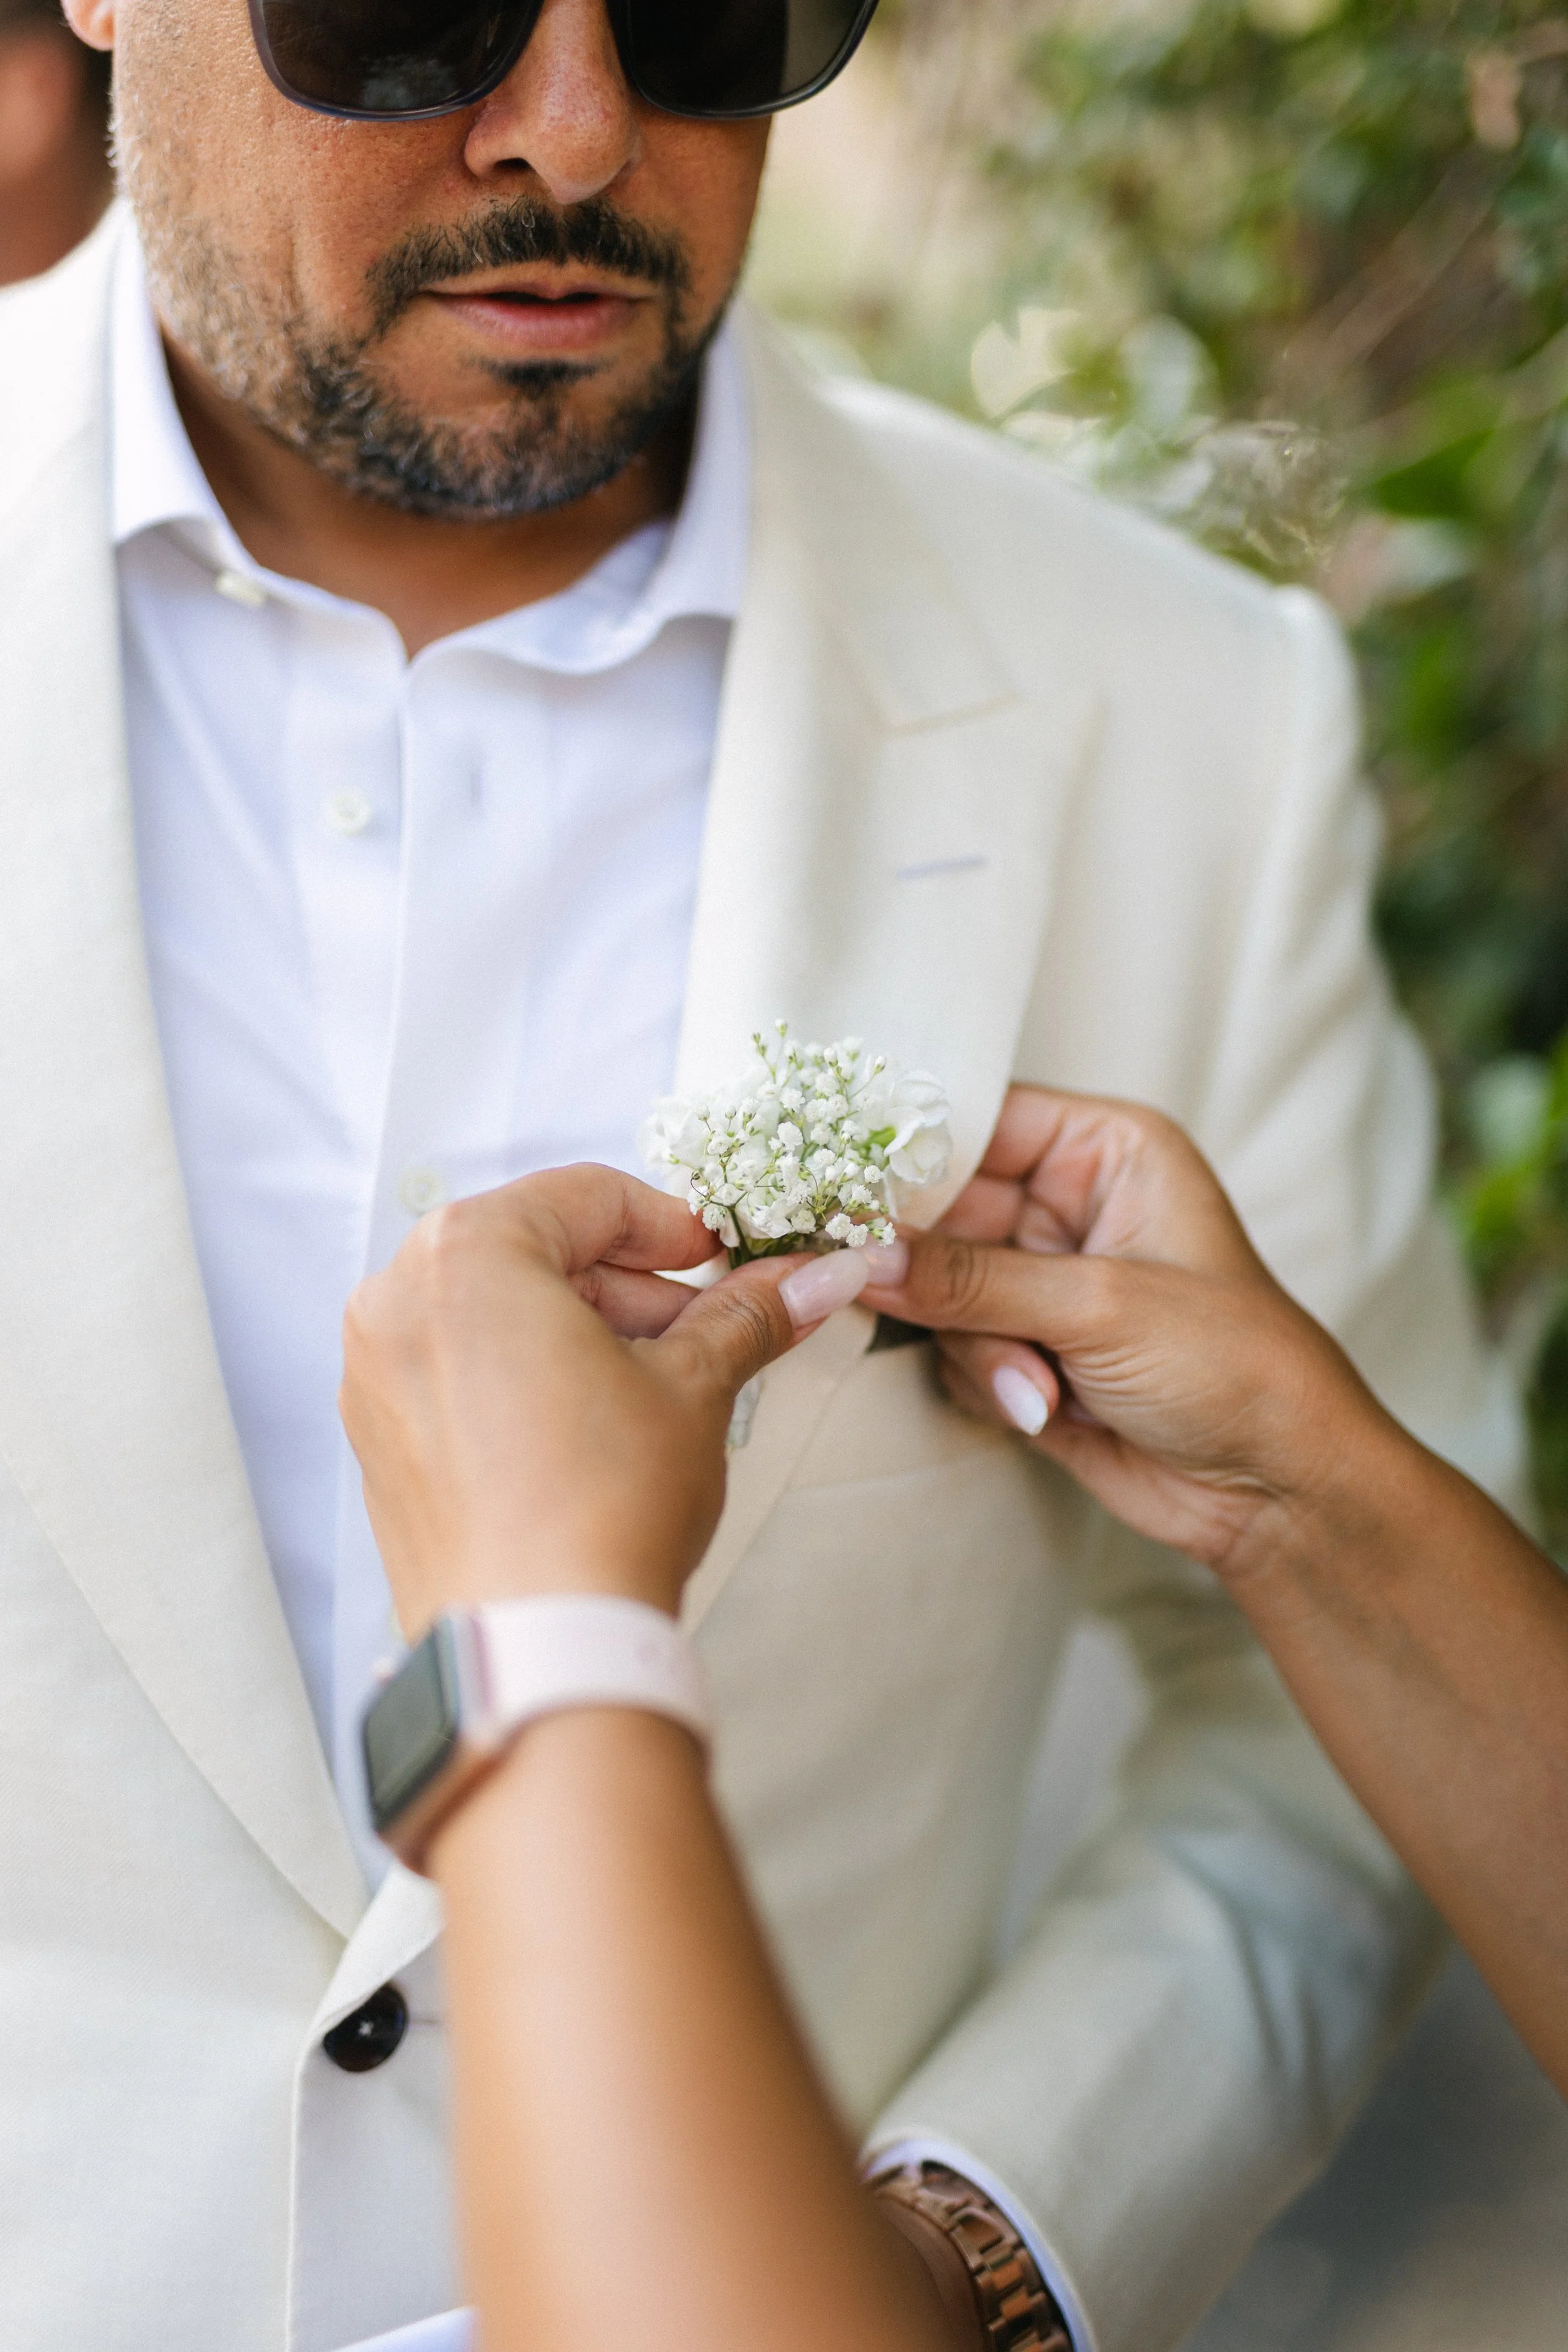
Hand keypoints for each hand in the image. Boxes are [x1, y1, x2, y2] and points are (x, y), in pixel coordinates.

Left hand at [340, 1164, 839, 1633]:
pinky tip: (596, 1425)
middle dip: (629, 1285)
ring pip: (496, 1311)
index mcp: (467, 1253)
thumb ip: (747, 1315)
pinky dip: (527, 1375)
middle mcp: (399, 1298)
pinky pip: (460, 1369)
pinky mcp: (380, 1439)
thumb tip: (814, 1276)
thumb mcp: (694, 1387)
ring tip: (660, 1383)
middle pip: (536, 1250)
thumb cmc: (601, 1510)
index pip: (587, 1197)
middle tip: (706, 1326)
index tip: (722, 1258)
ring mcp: (378, 1373)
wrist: (539, 1649)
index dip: (671, 1224)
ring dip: (582, 1330)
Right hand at [862, 1087, 1394, 1578]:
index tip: (835, 1182)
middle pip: (940, 1208)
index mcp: (1107, 1151)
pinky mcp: (1027, 1350)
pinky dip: (988, 1382)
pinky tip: (1045, 1408)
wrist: (1280, 1492)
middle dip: (930, 1269)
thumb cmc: (1236, 1367)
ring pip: (937, 1289)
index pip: (978, 1121)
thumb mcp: (1101, 1306)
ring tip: (1041, 1386)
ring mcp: (1043, 1282)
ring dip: (979, 1346)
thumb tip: (862, 1258)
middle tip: (875, 1289)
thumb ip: (971, 1279)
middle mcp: (1070, 1205)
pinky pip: (954, 1348)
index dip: (907, 1152)